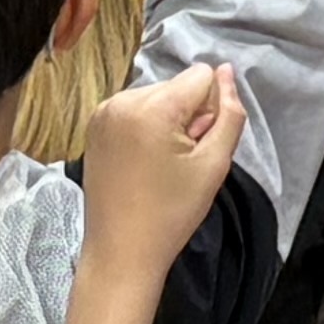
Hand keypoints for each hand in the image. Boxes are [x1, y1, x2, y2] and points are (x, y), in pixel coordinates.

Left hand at [80, 59, 250, 267]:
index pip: (202, 76)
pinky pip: (135, 109)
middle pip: (177, 85)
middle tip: (180, 162)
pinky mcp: (94, 126)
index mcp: (151, 107)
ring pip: (157, 96)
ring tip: (161, 164)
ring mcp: (103, 112)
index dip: (210, 110)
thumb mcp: (214, 164)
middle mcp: (122, 99)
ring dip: (167, 122)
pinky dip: (146, 127)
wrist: (121, 251)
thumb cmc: (172, 213)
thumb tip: (226, 71)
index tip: (196, 147)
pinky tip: (143, 162)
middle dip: (187, 115)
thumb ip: (229, 113)